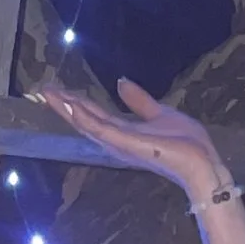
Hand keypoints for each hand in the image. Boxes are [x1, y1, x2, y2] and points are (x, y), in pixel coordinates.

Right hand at [33, 76, 234, 208]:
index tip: (57, 89)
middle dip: (64, 105)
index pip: (94, 114)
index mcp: (123, 132)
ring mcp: (121, 143)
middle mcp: (117, 140)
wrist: (202, 161)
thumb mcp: (159, 113)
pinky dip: (85, 119)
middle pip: (84, 119)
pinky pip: (102, 130)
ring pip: (88, 124)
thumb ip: (138, 101)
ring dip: (68, 109)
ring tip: (49, 94)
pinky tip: (72, 108)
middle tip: (43, 89)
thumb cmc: (186, 143)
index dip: (75, 101)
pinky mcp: (129, 145)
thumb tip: (120, 82)